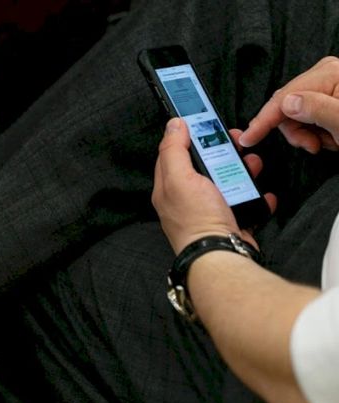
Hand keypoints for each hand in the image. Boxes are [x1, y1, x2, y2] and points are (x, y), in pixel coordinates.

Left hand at [152, 118, 275, 253]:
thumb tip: (173, 125)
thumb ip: (173, 150)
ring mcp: (209, 209)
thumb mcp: (179, 178)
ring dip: (243, 170)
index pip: (175, 153)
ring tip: (253, 165)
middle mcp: (187, 198)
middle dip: (222, 151)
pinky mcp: (230, 220)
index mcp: (169, 186)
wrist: (221, 254)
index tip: (206, 122)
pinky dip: (255, 195)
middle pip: (205, 164)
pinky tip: (260, 192)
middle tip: (236, 142)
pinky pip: (245, 202)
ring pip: (228, 180)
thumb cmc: (197, 219)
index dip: (189, 135)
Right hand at [240, 56, 338, 152]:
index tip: (248, 139)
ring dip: (306, 135)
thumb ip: (316, 110)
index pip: (284, 98)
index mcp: (328, 74)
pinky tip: (330, 137)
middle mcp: (325, 75)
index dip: (263, 121)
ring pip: (294, 115)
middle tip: (312, 146)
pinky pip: (306, 118)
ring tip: (326, 144)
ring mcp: (325, 86)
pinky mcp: (327, 98)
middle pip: (286, 106)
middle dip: (295, 131)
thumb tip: (287, 104)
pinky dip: (315, 133)